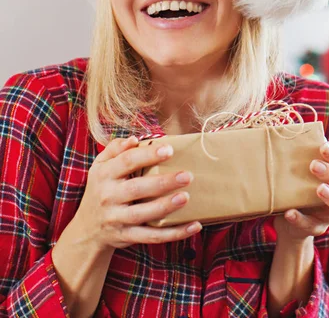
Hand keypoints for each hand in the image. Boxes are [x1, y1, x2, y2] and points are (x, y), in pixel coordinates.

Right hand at [74, 136, 201, 251]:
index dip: (148, 155)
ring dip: (165, 207)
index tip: (170, 149)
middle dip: (162, 182)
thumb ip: (115, 148)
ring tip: (185, 197)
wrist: (87, 229)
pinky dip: (174, 233)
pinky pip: (152, 236)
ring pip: (142, 214)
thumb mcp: (101, 166)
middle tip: (186, 176)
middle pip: (137, 189)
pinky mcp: (127, 237)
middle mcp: (109, 197)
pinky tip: (194, 225)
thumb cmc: (101, 188)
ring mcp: (117, 219)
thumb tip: (134, 139)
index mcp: (105, 175)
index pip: (127, 162)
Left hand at [274, 141, 328, 241]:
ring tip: (319, 189)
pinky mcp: (316, 229)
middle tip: (314, 166)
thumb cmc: (295, 184)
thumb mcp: (297, 170)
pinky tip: (289, 212)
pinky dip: (301, 219)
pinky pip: (313, 226)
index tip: (323, 147)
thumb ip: (297, 154)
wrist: (287, 217)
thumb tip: (285, 131)